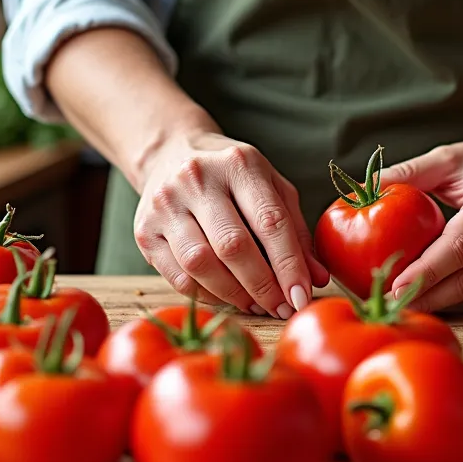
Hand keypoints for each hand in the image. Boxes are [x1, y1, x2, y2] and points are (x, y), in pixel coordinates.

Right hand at [133, 131, 329, 318]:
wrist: (171, 153)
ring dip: (235, 295)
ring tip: (257, 305)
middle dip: (262, 285)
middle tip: (281, 307)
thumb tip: (317, 279)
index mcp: (238, 164)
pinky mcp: (144, 230)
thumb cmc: (233, 176)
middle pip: (232, 246)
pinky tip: (227, 298)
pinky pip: (177, 276)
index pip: (269, 221)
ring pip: (201, 264)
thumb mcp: (272, 188)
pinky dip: (207, 295)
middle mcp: (197, 179)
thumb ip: (296, 232)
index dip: (289, 265)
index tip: (302, 296)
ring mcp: (165, 205)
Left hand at [379, 137, 462, 312]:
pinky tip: (422, 297)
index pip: (459, 246)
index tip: (394, 286)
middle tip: (387, 305)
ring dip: (436, 301)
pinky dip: (450, 295)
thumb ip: (406, 173)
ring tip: (398, 306)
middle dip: (426, 296)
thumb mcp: (448, 159)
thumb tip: (361, 188)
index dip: (427, 272)